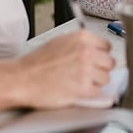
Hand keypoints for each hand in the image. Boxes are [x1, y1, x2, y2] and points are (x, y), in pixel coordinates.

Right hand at [0, 30, 114, 110]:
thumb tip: (96, 51)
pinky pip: (98, 92)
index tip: (95, 61)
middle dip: (100, 69)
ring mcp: (87, 70)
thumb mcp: (60, 42)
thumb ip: (80, 45)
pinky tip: (76, 90)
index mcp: (82, 38)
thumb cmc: (37, 63)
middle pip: (110, 62)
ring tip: (79, 82)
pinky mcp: (84, 88)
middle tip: (87, 74)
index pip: (107, 46)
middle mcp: (87, 51)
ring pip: (106, 78)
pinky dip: (89, 94)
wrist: (23, 78)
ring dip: (95, 82)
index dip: (100, 55)